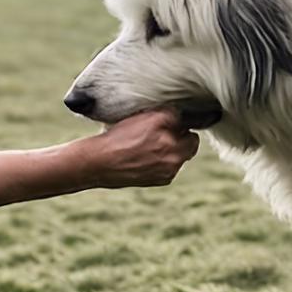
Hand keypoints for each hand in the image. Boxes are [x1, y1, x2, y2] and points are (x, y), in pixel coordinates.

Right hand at [81, 110, 199, 188]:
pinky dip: (166, 164)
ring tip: (153, 150)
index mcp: (161, 120)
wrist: (100, 162)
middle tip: (167, 136)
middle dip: (182, 136)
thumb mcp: (136, 115)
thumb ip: (160, 114)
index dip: (174, 120)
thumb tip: (176, 116)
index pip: (180, 116)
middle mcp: (170, 140)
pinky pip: (174, 167)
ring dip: (175, 151)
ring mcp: (170, 161)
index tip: (167, 123)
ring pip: (184, 153)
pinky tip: (149, 161)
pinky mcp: (166, 177)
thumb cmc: (115, 136)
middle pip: (191, 138)